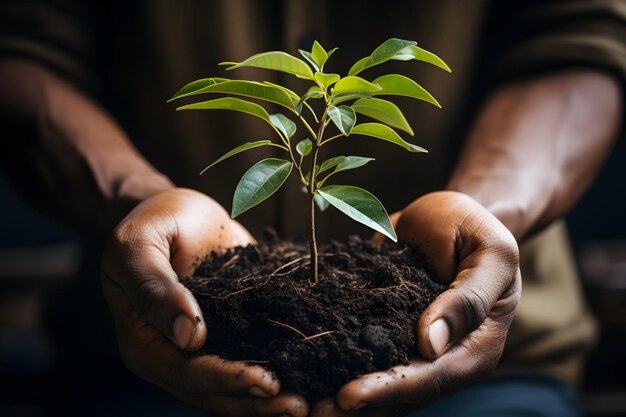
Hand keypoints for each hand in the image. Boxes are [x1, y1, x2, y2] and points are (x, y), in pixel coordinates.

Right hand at [102, 188, 307, 416]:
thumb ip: (155, 288)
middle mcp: (176, 356)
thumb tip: (188, 336)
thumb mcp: (139, 245)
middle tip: (301, 407)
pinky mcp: (235, 333)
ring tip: (311, 402)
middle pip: (217, 393)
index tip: (267, 382)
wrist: (180, 211)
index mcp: (146, 343)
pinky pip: (257, 358)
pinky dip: (283, 370)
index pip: (187, 373)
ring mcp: (208, 348)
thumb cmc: (153, 222)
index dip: (227, 380)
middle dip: (258, 403)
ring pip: (239, 387)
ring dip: (273, 399)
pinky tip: (314, 374)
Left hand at [312, 191, 520, 416]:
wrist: (451, 216)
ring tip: (300, 403)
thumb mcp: (490, 254)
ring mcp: (412, 345)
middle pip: (400, 391)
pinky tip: (305, 368)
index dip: (389, 389)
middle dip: (358, 405)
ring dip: (340, 392)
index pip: (431, 378)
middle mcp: (442, 356)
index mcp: (474, 346)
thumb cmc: (477, 230)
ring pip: (377, 379)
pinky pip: (362, 351)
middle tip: (312, 412)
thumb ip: (468, 298)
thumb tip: (431, 344)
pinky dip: (337, 362)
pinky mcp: (388, 328)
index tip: (348, 395)